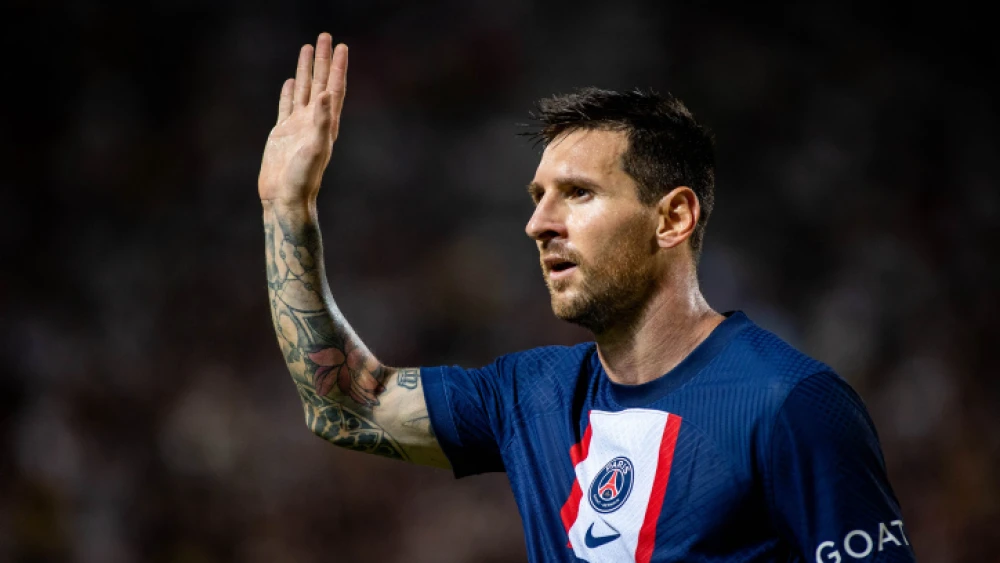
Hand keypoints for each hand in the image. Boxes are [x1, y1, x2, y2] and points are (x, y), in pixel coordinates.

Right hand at [258, 33, 347, 205]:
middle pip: (320, 83)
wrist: (286, 199)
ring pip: (304, 90)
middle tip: (325, 36)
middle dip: (323, 60)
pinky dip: (289, 91)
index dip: (338, 67)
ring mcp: (298, 126)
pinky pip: (287, 105)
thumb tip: (325, 94)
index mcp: (325, 124)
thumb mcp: (315, 149)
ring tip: (308, 48)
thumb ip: (320, 122)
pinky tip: (291, 81)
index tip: (342, 46)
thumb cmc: (303, 179)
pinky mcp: (283, 133)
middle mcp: (314, 121)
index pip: (334, 88)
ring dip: (307, 70)